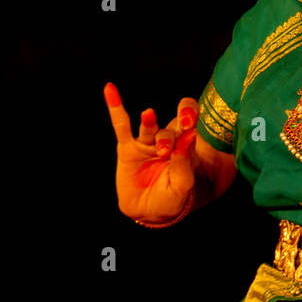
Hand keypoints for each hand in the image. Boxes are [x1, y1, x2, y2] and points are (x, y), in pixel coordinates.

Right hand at [103, 82, 198, 225]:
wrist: (150, 211)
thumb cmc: (172, 197)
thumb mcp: (182, 184)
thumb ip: (184, 161)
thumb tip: (191, 136)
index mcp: (185, 147)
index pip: (189, 125)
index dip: (190, 117)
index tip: (189, 124)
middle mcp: (168, 141)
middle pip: (171, 127)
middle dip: (171, 133)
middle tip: (168, 145)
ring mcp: (147, 143)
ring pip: (149, 128)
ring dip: (149, 123)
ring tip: (148, 116)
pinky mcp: (127, 148)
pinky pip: (121, 125)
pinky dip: (115, 107)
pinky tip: (110, 90)